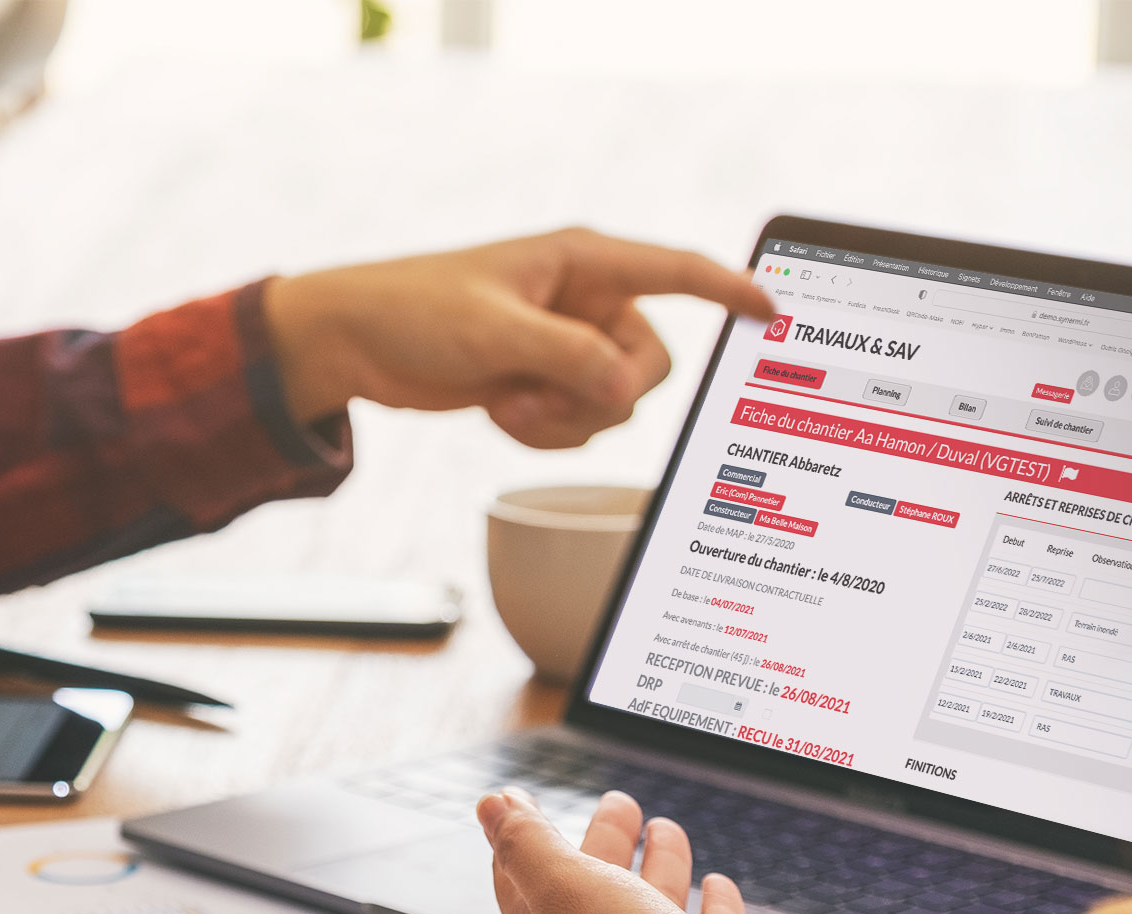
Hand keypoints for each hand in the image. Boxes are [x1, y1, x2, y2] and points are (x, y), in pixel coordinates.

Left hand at [265, 228, 773, 447]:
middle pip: (650, 366)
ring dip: (562, 419)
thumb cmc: (416, 313)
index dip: (729, 291)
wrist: (359, 343)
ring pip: (615, 405)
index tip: (772, 312)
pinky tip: (501, 411)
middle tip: (538, 394)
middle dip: (599, 395)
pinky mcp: (547, 383)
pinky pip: (581, 426)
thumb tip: (624, 389)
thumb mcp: (494, 335)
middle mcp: (586, 302)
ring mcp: (568, 346)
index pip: (676, 271)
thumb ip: (568, 358)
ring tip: (507, 399)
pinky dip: (545, 433)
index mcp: (583, 262)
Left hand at [477, 787, 746, 913]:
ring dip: (659, 863)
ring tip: (665, 827)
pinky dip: (716, 906)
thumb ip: (527, 845)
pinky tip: (719, 883)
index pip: (520, 876)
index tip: (517, 799)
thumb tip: (488, 805)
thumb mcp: (560, 887)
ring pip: (651, 903)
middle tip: (620, 802)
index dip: (519, 833)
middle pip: (594, 884)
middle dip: (603, 838)